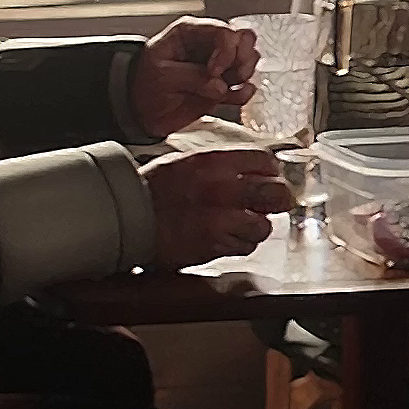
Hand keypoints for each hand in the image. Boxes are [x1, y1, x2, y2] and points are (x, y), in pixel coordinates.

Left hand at [135, 17, 260, 136]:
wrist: (140, 108)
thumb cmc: (144, 83)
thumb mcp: (161, 75)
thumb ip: (192, 77)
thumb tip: (219, 85)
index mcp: (190, 32)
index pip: (223, 31)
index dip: (225, 51)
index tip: (213, 71)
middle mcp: (208, 44)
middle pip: (244, 39)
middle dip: (242, 59)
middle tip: (230, 76)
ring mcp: (218, 65)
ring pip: (249, 59)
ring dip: (244, 75)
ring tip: (227, 88)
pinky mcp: (223, 85)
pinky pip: (245, 85)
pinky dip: (244, 93)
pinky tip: (232, 97)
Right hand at [140, 146, 293, 267]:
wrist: (130, 217)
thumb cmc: (154, 188)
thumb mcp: (187, 161)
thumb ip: (221, 165)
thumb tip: (250, 169)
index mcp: (215, 163)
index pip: (265, 161)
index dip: (271, 172)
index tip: (269, 178)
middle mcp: (223, 188)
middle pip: (275, 193)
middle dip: (278, 200)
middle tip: (274, 204)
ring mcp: (221, 218)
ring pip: (264, 226)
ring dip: (257, 227)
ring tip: (242, 225)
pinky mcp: (215, 245)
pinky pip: (245, 247)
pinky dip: (240, 244)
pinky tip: (227, 238)